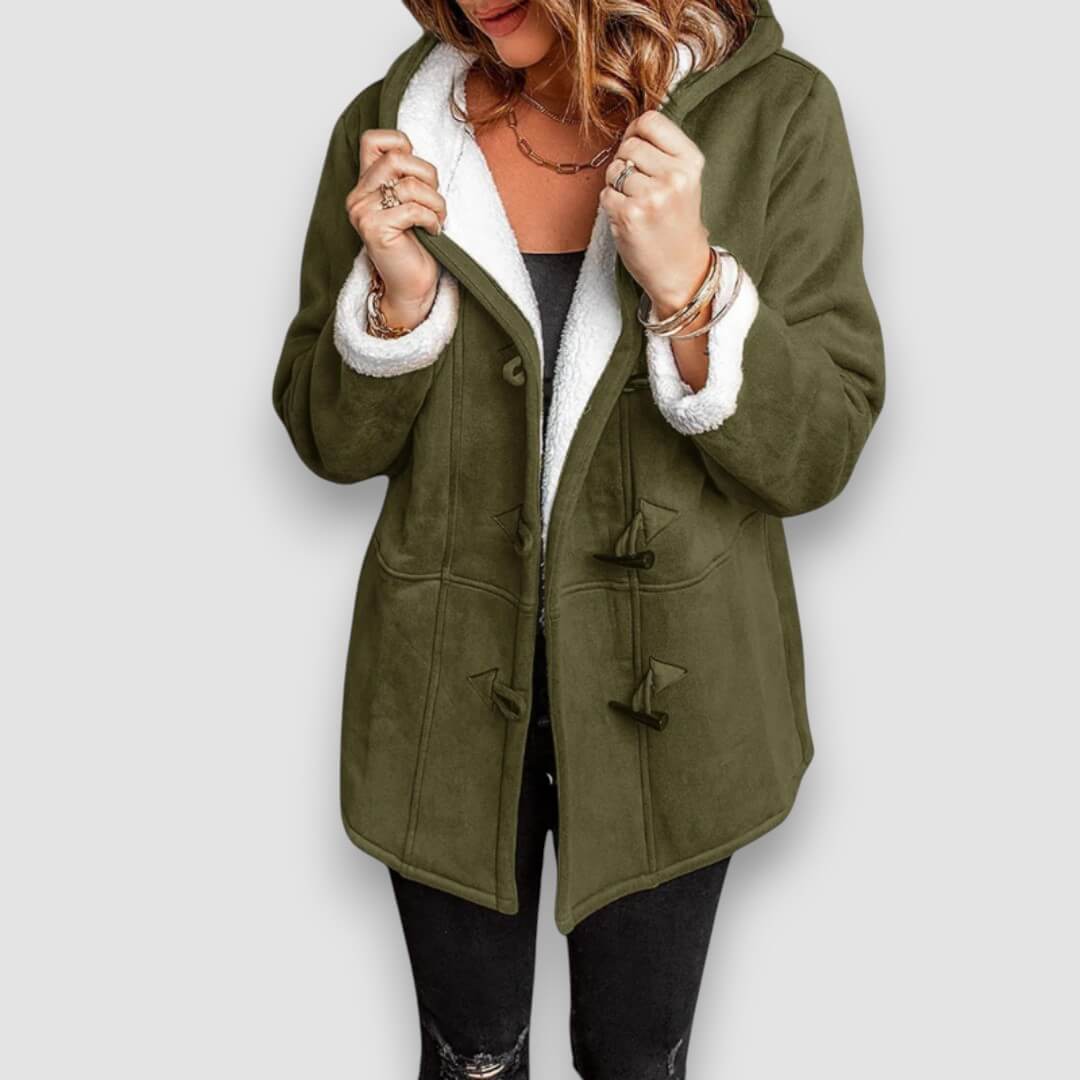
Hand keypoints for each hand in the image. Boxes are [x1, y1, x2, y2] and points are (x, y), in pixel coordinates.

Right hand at [345, 130, 446, 329]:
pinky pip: (412, 209)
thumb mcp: (410, 202)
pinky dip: (431, 219)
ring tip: (437, 218)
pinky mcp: (374, 230)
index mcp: (365, 185)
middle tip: (434, 200)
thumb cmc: (416, 245)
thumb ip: (406, 176)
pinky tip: (433, 232)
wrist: (411, 287)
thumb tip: (415, 151)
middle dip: (427, 176)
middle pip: (396, 158)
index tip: (418, 174)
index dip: (402, 145)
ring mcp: (363, 213)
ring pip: (409, 185)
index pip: (373, 140)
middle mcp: (358, 197)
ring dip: (435, 202)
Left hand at [599, 110, 712, 318]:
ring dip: (616, 186)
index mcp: (690, 162)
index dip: (636, 133)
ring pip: (614, 170)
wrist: (681, 270)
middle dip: (625, 163)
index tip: (637, 150)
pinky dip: (611, 206)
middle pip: (629, 145)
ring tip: (635, 204)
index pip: (650, 121)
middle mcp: (674, 176)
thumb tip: (630, 127)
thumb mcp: (684, 180)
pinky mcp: (630, 215)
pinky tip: (628, 219)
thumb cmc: (677, 223)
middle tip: (637, 187)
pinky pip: (605, 194)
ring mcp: (652, 196)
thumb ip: (662, 151)